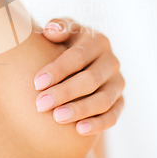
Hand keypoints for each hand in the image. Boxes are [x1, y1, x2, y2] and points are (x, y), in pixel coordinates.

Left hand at [33, 17, 124, 135]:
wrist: (78, 64)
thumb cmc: (63, 44)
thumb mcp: (61, 31)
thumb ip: (57, 27)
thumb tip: (51, 31)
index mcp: (97, 41)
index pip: (79, 56)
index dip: (58, 69)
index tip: (37, 83)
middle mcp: (111, 61)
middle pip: (90, 79)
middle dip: (64, 92)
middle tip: (41, 104)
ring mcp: (118, 83)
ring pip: (103, 100)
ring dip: (80, 110)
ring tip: (56, 118)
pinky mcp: (120, 102)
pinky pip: (113, 116)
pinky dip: (98, 124)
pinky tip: (79, 130)